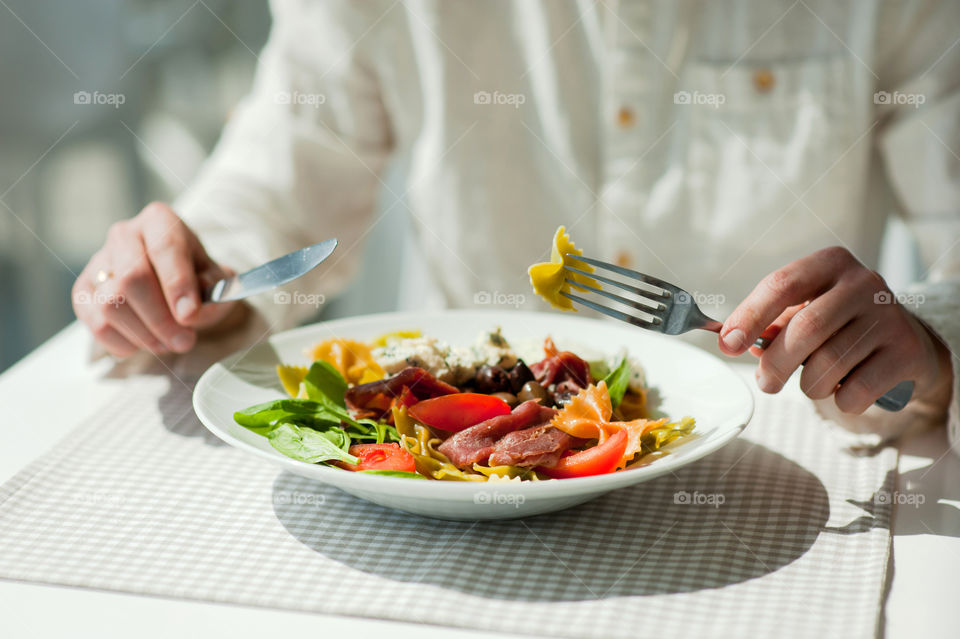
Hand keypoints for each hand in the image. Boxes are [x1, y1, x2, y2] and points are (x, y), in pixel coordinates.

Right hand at [72, 202, 239, 356]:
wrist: (175, 284)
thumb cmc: (199, 277)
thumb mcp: (218, 279)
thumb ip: (213, 291)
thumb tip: (190, 311)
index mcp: (160, 221)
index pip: (164, 248)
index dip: (177, 285)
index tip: (190, 315)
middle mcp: (124, 235)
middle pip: (131, 278)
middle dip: (160, 319)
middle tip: (185, 341)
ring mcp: (98, 262)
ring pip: (110, 305)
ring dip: (144, 335)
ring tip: (168, 343)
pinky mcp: (83, 291)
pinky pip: (96, 324)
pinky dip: (124, 343)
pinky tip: (145, 342)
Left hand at [718, 246, 951, 412]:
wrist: (906, 341)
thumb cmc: (839, 325)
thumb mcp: (805, 311)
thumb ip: (770, 324)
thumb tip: (733, 341)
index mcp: (829, 264)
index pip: (781, 285)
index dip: (749, 316)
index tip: (728, 345)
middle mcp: (863, 282)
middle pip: (806, 329)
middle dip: (776, 364)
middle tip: (766, 383)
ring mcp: (889, 315)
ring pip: (830, 364)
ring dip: (809, 386)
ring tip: (812, 383)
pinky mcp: (906, 351)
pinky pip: (857, 389)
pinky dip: (840, 400)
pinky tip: (844, 389)